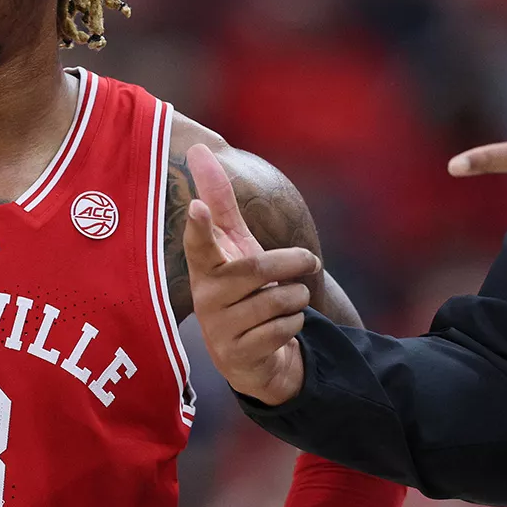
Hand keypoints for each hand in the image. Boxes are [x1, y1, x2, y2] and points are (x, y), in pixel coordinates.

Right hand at [182, 144, 314, 404]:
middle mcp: (206, 298)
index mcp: (205, 268)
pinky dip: (294, 324)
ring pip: (277, 299)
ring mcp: (219, 330)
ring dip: (296, 298)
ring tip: (289, 301)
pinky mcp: (238, 357)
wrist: (253, 356)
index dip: (198, 226)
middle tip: (309, 262)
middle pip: (257, 268)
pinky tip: (281, 329)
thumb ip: (220, 202)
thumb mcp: (235, 245)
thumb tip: (199, 148)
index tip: (196, 208)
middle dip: (292, 263)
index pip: (199, 243)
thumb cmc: (242, 288)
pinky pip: (283, 329)